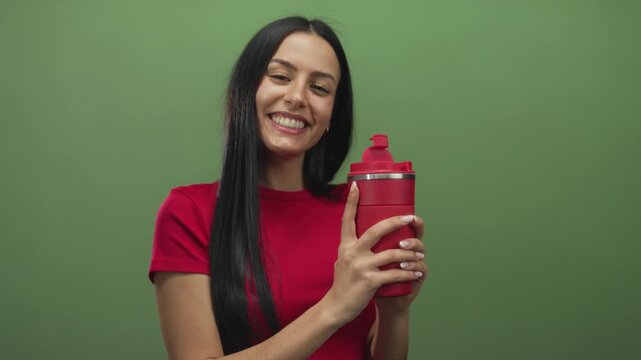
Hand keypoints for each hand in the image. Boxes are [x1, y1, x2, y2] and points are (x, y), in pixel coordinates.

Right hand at [324, 183, 422, 322]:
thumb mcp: (342, 260)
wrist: (337, 307)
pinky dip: (408, 272)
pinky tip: (416, 272)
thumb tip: (363, 234)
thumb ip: (352, 248)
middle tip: (410, 217)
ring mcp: (361, 267)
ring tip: (419, 254)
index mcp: (345, 245)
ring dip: (409, 253)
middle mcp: (352, 252)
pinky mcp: (370, 281)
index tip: (356, 185)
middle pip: (376, 230)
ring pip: (392, 253)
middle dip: (396, 221)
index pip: (347, 219)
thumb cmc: (343, 282)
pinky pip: (395, 273)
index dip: (351, 202)